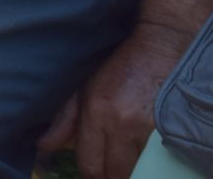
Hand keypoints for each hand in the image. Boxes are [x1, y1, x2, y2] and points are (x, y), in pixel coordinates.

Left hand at [39, 21, 194, 178]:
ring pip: (137, 170)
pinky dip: (152, 163)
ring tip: (128, 162)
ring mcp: (146, 127)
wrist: (159, 47)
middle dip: (112, 178)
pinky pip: (158, 160)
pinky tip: (147, 155)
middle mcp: (119, 122)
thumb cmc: (118, 68)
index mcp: (94, 112)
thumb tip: (43, 146)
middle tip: (111, 172)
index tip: (95, 175)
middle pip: (115, 174)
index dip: (92, 176)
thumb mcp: (84, 88)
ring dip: (132, 172)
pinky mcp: (170, 126)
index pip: (90, 165)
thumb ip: (63, 120)